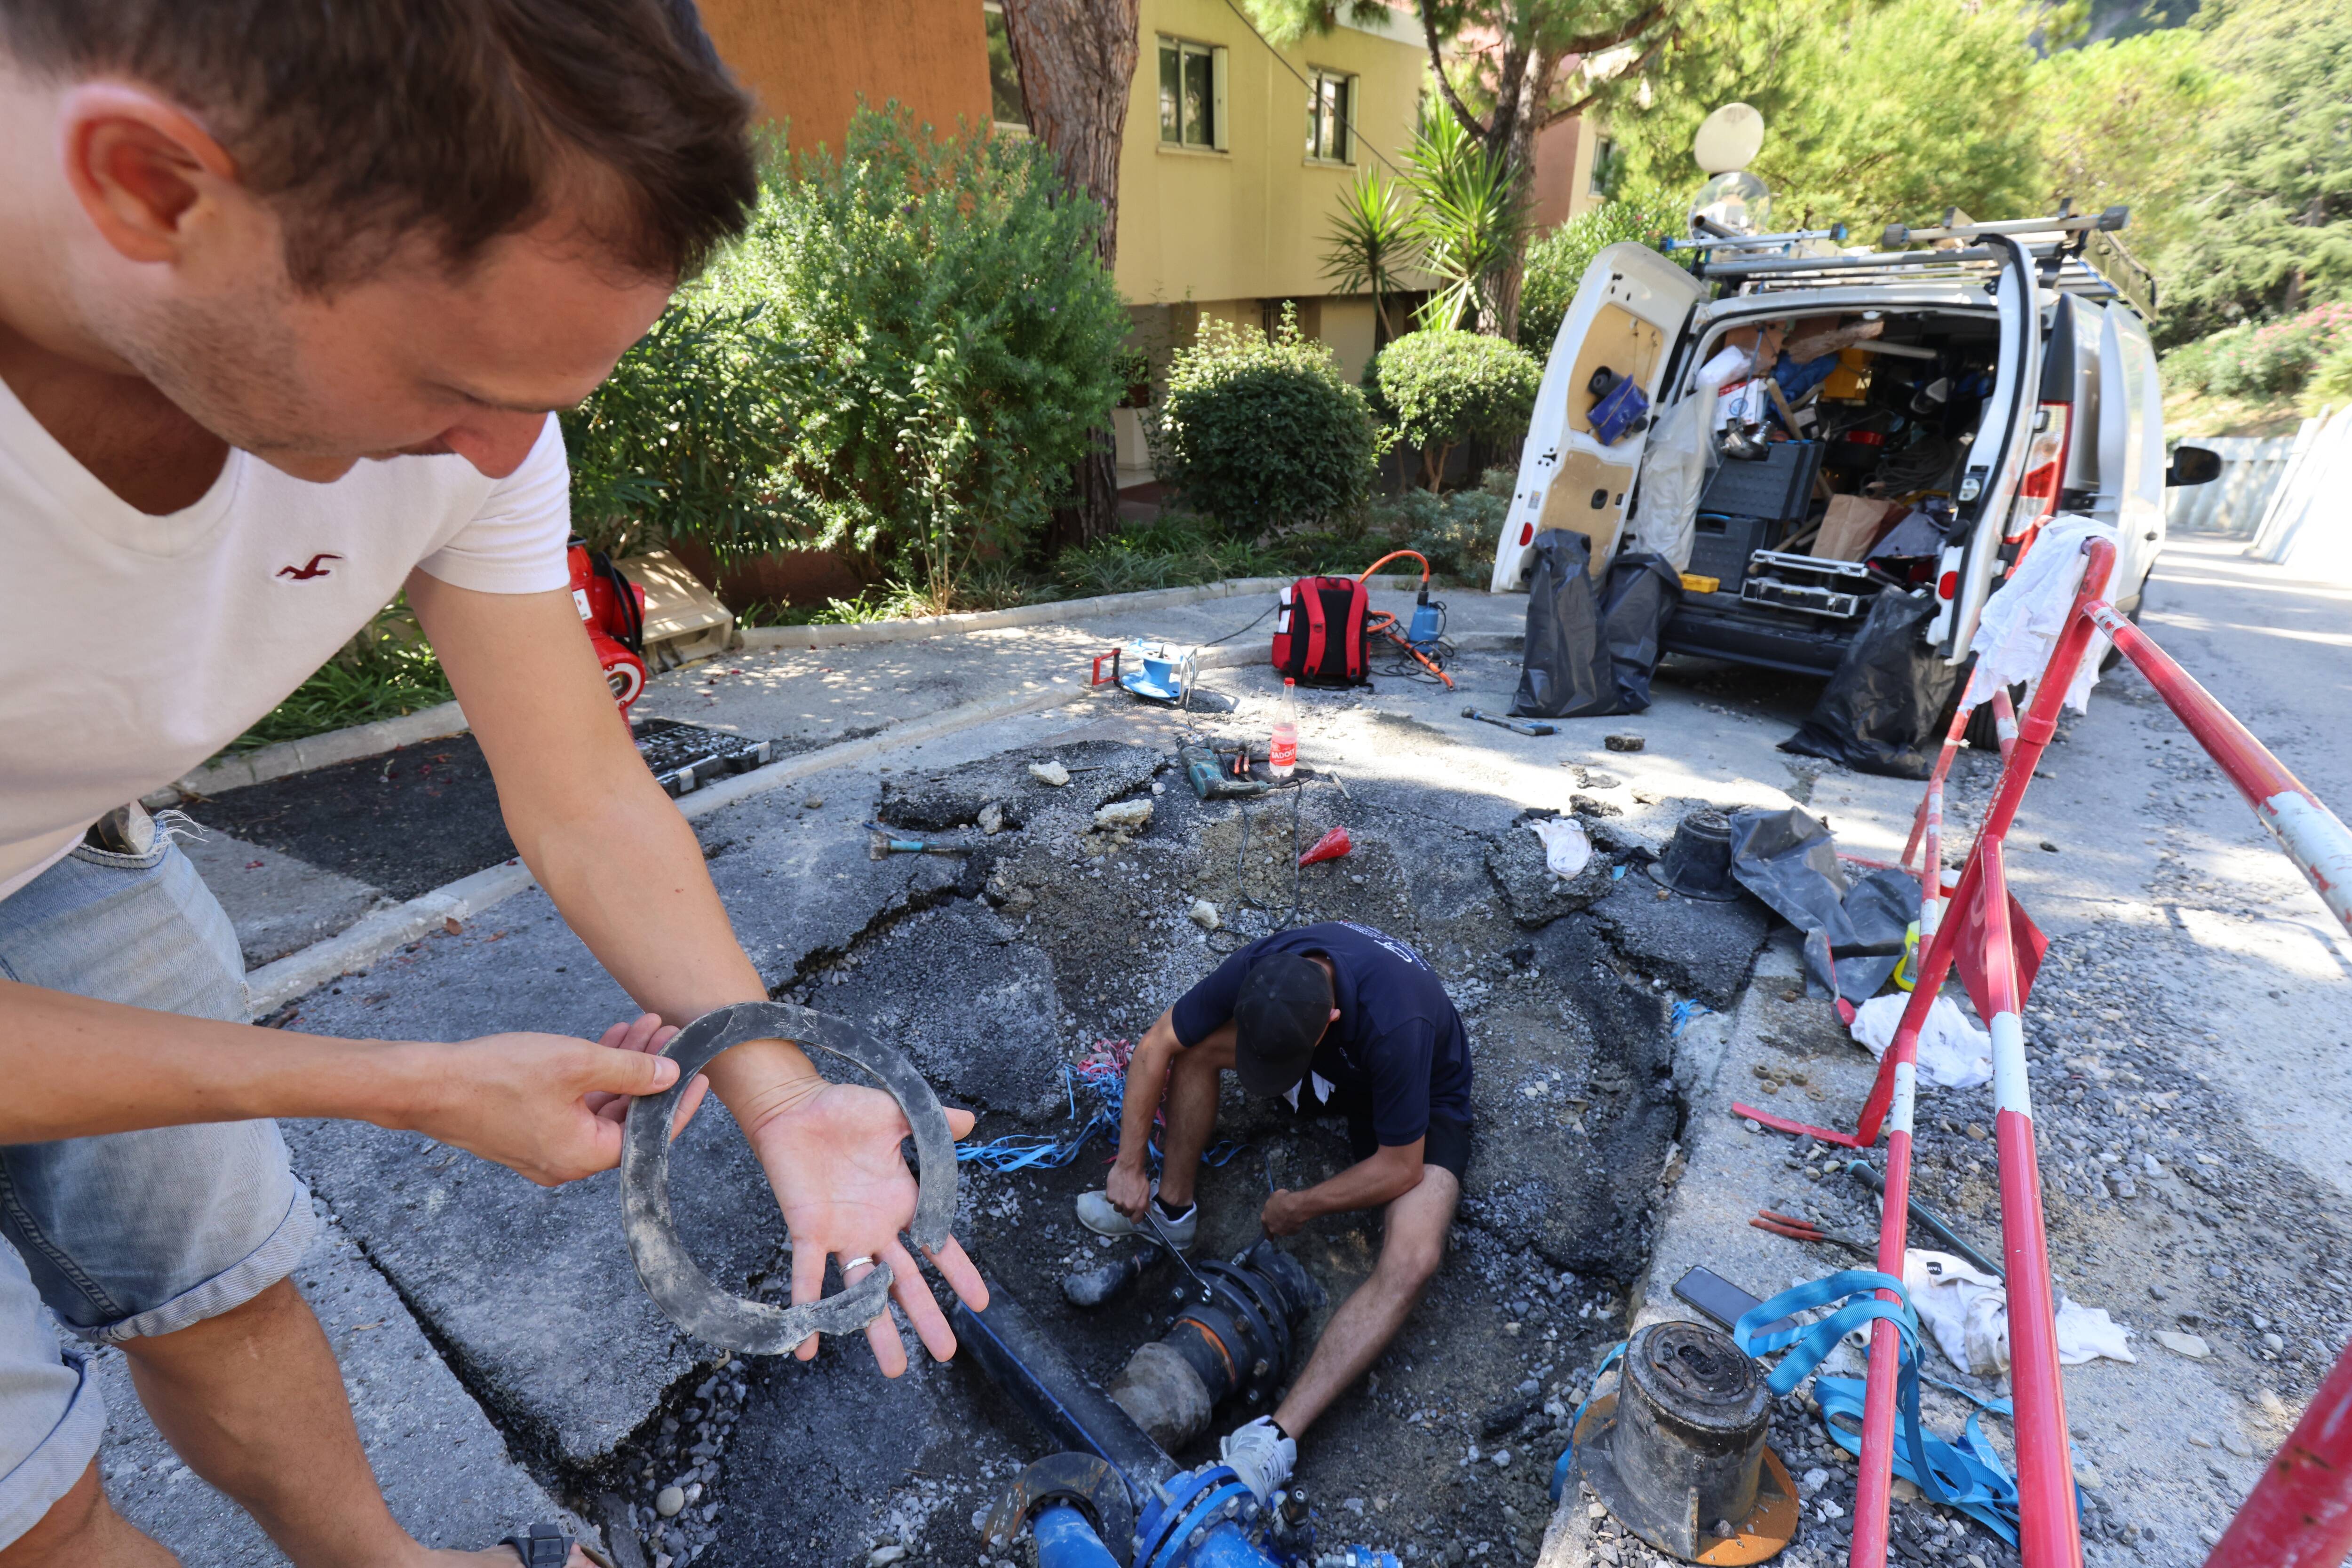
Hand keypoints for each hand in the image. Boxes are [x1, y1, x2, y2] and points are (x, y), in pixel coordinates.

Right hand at [403, 1031, 680, 1185]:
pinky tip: (609, 1038)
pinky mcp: (529, 1128)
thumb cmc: (496, 1076)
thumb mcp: (576, 1064)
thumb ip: (629, 1071)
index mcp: (585, 1156)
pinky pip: (574, 1103)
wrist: (427, 1084)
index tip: (701, 1074)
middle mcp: (568, 1161)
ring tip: (644, 1025)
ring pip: (600, 1104)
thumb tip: (670, 1076)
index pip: (650, 1134)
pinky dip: (593, 1074)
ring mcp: (546, 1146)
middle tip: (669, 1033)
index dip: (680, 1101)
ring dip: (622, 1065)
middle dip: (650, 1071)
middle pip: (626, 1116)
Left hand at [742, 1080, 988, 1376]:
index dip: (959, 1273)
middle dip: (925, 1317)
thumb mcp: (897, 1113)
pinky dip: (809, 1311)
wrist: (795, 1106)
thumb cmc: (845, 1109)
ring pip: (862, 1292)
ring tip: (894, 1368)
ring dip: (875, 1329)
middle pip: (904, 1283)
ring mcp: (842, 1235)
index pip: (937, 1246)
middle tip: (944, 1353)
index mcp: (901, 1203)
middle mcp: (875, 1228)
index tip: (980, 1304)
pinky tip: (806, 1347)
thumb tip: (971, 1121)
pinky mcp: (807, 1231)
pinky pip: (808, 1278)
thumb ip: (933, 1124)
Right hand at [1106, 1159, 1152, 1222]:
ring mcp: (1118, 1202)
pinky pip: (1110, 1201)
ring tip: (1121, 1193)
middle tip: (1128, 1198)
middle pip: (1125, 1214)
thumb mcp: (1146, 1191)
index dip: (1135, 1217)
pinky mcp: (1110, 1196)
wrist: (1128, 1166)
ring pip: (1117, 1208)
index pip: (1135, 1221)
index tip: (1134, 1212)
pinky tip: (1116, 1189)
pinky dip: (1113, 1196)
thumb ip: (1145, 1204)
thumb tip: (1146, 1214)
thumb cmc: (1139, 1178)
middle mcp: (1128, 1206)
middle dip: (1126, 1208)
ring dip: (1119, 1203)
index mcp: (1138, 1206)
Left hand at [1261, 1188, 1307, 1237]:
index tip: (1270, 1237)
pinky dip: (1295, 1226)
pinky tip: (1298, 1219)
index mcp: (1265, 1219)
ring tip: (1293, 1217)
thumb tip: (1276, 1203)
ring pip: (1284, 1230)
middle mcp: (1272, 1228)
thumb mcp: (1274, 1196)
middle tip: (1284, 1221)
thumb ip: (1273, 1203)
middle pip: (1274, 1229)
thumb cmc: (1283, 1199)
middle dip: (1278, 1226)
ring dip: (1287, 1226)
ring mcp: (1283, 1232)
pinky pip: (1293, 1230)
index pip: (1264, 1227)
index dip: (1267, 1231)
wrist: (1296, 1207)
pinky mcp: (1293, 1233)